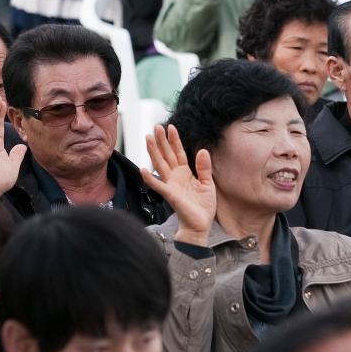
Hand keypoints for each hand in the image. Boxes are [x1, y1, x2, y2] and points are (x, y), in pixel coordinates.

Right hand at [141, 124, 216, 246]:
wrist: (200, 225)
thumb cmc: (203, 206)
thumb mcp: (207, 183)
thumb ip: (204, 167)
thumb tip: (203, 150)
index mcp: (184, 173)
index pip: (178, 152)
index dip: (174, 140)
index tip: (170, 127)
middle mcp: (175, 177)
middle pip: (166, 155)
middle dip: (161, 141)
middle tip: (156, 126)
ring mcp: (170, 185)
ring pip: (160, 165)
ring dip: (153, 152)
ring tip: (148, 138)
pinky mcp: (170, 195)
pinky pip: (157, 185)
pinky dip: (149, 178)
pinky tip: (143, 169)